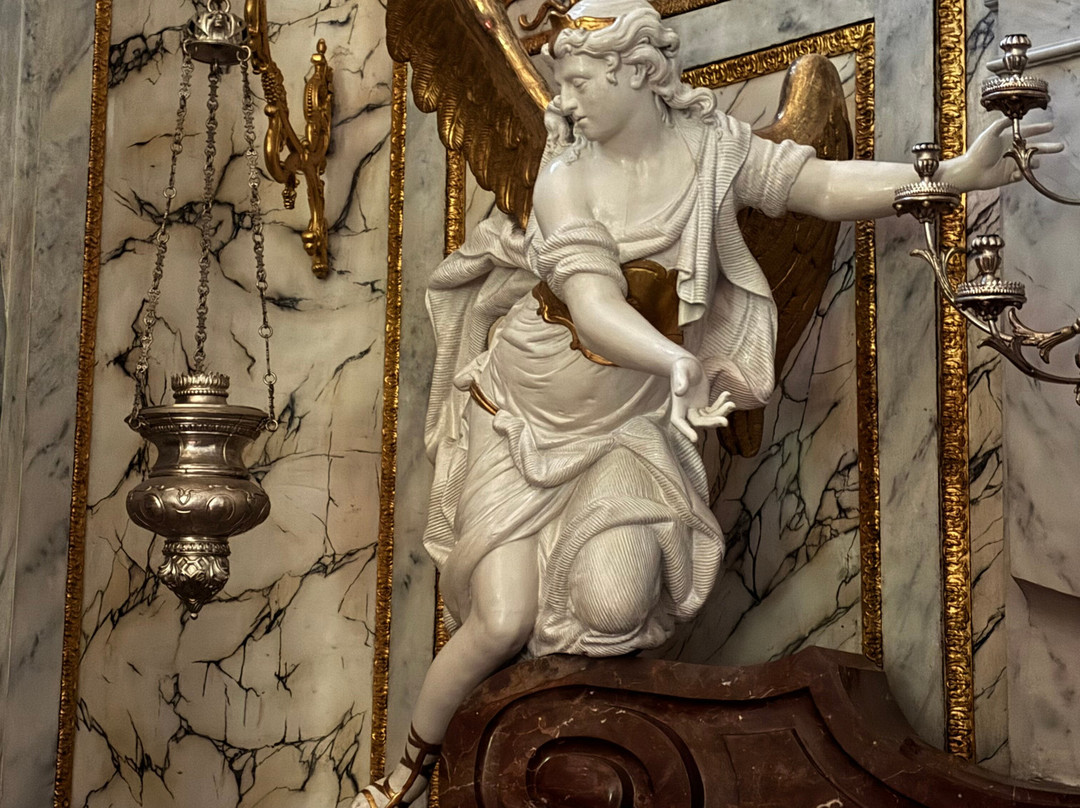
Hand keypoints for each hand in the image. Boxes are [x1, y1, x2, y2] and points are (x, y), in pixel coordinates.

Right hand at [669, 357, 736, 441]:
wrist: (687, 363)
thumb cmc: (682, 365)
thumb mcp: (681, 370)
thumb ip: (680, 380)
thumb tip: (679, 392)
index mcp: (678, 404)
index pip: (679, 421)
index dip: (685, 430)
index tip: (695, 439)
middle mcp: (686, 410)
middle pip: (699, 422)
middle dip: (712, 423)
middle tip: (725, 422)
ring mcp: (696, 409)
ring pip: (709, 418)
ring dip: (721, 413)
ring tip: (732, 404)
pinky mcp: (704, 405)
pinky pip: (715, 410)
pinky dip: (722, 403)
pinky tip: (728, 394)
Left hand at [946, 118, 1063, 190]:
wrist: (971, 171)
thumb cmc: (978, 151)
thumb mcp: (990, 133)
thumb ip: (1002, 124)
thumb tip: (1013, 116)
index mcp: (1009, 139)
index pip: (1028, 133)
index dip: (1039, 129)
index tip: (1051, 126)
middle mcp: (1013, 151)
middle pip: (1035, 148)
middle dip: (1048, 147)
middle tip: (1060, 147)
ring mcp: (1013, 164)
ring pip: (1031, 162)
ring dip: (1034, 161)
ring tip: (1032, 161)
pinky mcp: (1011, 176)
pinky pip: (1023, 174)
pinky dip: (1023, 173)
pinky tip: (1016, 173)